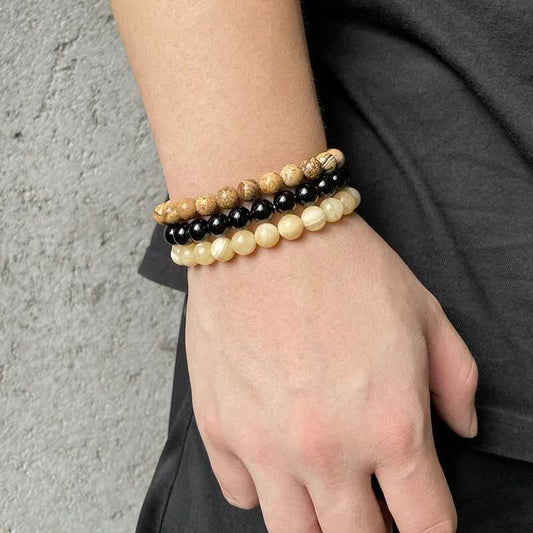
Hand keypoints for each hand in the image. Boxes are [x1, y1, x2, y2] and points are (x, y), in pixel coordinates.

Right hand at [186, 214, 477, 531]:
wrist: (264, 231)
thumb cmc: (344, 266)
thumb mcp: (423, 312)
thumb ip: (457, 380)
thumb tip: (461, 429)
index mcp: (390, 426)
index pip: (427, 524)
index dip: (431, 530)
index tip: (423, 518)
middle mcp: (326, 450)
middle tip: (374, 507)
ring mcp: (263, 444)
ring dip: (319, 525)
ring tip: (326, 495)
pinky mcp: (218, 428)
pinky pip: (241, 494)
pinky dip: (262, 490)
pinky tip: (274, 461)